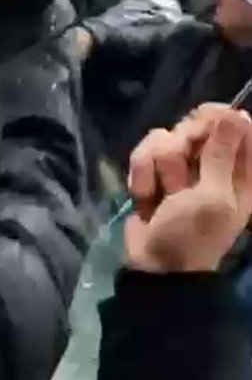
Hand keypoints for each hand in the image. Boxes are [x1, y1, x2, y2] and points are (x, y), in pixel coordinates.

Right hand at [125, 105, 251, 272]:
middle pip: (195, 124)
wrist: (154, 266)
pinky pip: (143, 152)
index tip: (202, 122)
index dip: (217, 118)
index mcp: (238, 171)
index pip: (236, 124)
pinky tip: (145, 197)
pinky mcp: (153, 171)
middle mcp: (211, 163)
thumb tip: (236, 113)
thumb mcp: (214, 198)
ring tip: (162, 195)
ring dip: (158, 168)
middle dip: (181, 146)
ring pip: (164, 137)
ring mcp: (180, 166)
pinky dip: (141, 175)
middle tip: (180, 176)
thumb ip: (222, 154)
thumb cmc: (192, 235)